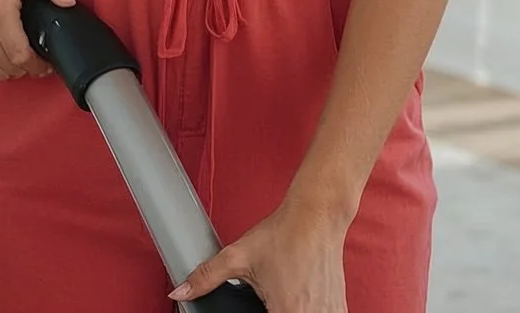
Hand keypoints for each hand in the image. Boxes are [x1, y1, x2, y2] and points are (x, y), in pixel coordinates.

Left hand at [168, 198, 349, 310]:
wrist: (317, 215)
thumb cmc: (284, 233)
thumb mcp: (238, 256)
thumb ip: (206, 277)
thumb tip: (180, 292)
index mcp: (288, 311)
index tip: (260, 307)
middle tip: (269, 299)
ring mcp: (330, 312)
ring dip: (294, 312)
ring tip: (285, 297)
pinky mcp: (339, 307)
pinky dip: (310, 312)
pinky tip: (299, 301)